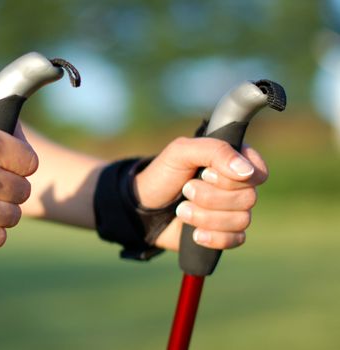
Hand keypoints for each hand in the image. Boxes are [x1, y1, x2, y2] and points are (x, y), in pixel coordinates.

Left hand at [134, 137, 267, 250]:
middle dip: (211, 197)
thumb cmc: (164, 174)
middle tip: (186, 190)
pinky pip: (236, 239)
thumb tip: (246, 171)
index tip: (206, 173)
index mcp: (233, 161)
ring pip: (242, 220)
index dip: (234, 178)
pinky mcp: (225, 233)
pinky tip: (195, 234)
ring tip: (181, 210)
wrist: (143, 207)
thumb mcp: (181, 151)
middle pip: (249, 198)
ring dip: (206, 216)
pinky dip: (214, 237)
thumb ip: (214, 151)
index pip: (258, 172)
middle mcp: (238, 187)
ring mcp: (233, 211)